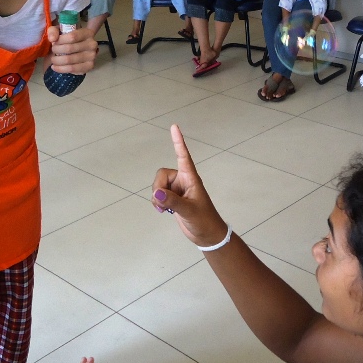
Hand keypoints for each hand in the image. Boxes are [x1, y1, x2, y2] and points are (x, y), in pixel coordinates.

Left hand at [46, 25, 97, 74]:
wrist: (79, 49)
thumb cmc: (68, 38)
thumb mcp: (60, 30)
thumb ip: (54, 31)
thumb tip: (52, 39)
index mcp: (87, 33)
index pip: (72, 36)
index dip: (60, 40)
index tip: (54, 42)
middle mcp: (92, 44)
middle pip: (69, 48)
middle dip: (56, 50)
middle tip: (53, 51)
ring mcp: (92, 56)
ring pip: (69, 59)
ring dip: (57, 60)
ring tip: (53, 59)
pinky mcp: (89, 66)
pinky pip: (72, 69)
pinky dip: (60, 69)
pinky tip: (55, 67)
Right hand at [152, 125, 229, 246]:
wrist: (207, 235)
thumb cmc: (204, 220)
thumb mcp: (188, 211)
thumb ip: (172, 201)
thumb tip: (156, 193)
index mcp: (190, 178)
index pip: (183, 156)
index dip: (178, 141)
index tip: (174, 126)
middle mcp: (183, 181)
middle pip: (162, 174)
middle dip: (158, 188)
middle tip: (162, 202)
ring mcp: (177, 190)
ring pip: (158, 185)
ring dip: (156, 197)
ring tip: (164, 209)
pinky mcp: (173, 199)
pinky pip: (158, 194)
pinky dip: (157, 202)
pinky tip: (163, 211)